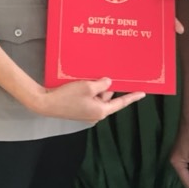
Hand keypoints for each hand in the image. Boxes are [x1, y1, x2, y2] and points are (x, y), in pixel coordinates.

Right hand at [29, 77, 145, 122]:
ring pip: (98, 96)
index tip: (143, 93)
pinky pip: (90, 98)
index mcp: (101, 110)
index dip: (132, 97)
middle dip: (108, 86)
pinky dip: (90, 90)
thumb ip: (101, 84)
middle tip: (108, 73)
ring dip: (97, 87)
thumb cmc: (67, 96)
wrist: (46, 104)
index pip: (121, 102)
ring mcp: (87, 112)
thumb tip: (108, 82)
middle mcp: (96, 113)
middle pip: (108, 97)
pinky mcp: (79, 109)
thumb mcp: (88, 86)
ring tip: (92, 75)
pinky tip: (85, 80)